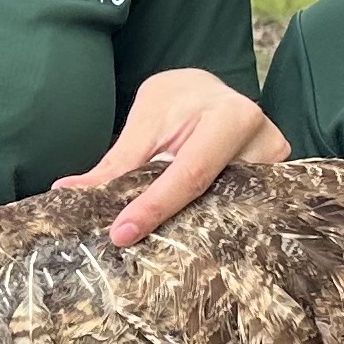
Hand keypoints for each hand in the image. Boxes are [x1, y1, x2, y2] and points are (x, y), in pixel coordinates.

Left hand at [56, 68, 287, 245]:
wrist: (212, 93)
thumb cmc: (180, 101)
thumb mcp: (147, 120)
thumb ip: (117, 161)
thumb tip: (68, 192)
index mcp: (232, 118)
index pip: (189, 174)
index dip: (154, 207)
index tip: (120, 234)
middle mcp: (264, 146)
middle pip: (213, 203)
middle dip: (172, 227)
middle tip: (131, 250)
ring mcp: (276, 171)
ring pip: (228, 216)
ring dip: (191, 231)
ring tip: (156, 248)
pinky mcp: (275, 188)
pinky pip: (239, 217)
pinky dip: (210, 228)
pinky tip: (187, 241)